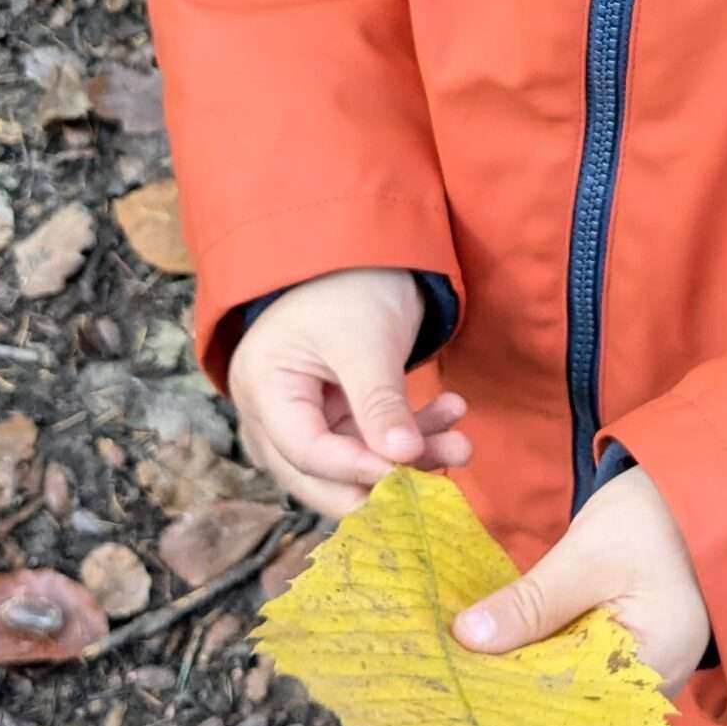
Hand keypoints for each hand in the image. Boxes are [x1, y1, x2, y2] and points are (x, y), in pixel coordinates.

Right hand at [230, 267, 470, 518]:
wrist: (360, 250)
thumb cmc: (350, 284)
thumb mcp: (366, 340)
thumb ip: (379, 402)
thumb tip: (403, 460)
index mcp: (263, 388)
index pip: (304, 449)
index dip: (353, 468)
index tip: (404, 475)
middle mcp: (272, 413)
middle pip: (322, 471)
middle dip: (386, 474)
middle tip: (439, 470)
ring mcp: (305, 416)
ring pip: (354, 460)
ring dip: (409, 454)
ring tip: (463, 441)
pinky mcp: (336, 415)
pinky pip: (371, 440)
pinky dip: (410, 432)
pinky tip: (451, 412)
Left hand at [454, 468, 711, 697]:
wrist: (692, 489)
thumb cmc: (652, 517)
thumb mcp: (586, 555)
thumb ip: (532, 603)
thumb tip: (466, 638)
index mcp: (655, 669)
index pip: (574, 709)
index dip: (513, 703)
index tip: (457, 689)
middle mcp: (652, 689)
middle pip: (570, 708)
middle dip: (511, 695)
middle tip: (450, 681)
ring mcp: (641, 676)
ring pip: (570, 692)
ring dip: (522, 679)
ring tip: (463, 672)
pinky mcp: (627, 657)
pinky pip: (578, 673)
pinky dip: (541, 663)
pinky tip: (500, 655)